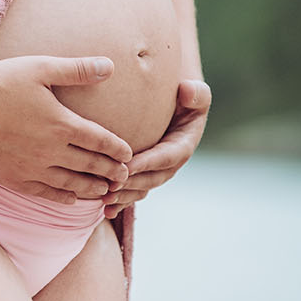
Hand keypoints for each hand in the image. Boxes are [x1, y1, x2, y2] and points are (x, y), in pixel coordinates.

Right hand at [0, 54, 133, 204]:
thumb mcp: (40, 68)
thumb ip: (76, 70)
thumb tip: (110, 66)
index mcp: (60, 123)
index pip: (100, 141)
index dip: (118, 149)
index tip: (129, 154)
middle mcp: (50, 151)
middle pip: (91, 166)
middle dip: (111, 172)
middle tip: (125, 177)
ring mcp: (32, 168)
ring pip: (72, 184)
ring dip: (92, 188)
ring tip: (105, 190)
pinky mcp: (14, 179)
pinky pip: (46, 194)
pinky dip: (63, 197)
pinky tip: (71, 198)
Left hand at [102, 78, 211, 218]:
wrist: (176, 103)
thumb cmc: (184, 95)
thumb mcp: (195, 93)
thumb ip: (196, 93)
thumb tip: (188, 90)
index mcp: (183, 145)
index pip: (165, 157)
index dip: (147, 163)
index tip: (126, 167)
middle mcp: (170, 164)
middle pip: (151, 179)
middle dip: (131, 185)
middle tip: (110, 188)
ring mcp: (157, 171)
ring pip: (141, 189)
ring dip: (123, 197)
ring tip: (104, 202)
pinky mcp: (144, 174)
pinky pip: (133, 191)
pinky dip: (120, 202)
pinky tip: (104, 211)